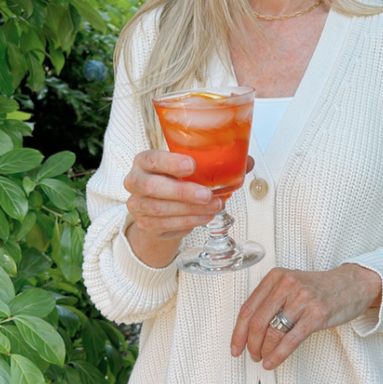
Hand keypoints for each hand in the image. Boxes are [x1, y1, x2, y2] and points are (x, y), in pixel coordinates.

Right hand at [123, 151, 254, 267]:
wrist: (160, 209)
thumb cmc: (176, 181)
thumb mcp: (192, 169)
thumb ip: (217, 162)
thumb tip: (247, 161)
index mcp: (145, 161)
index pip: (151, 158)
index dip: (170, 162)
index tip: (192, 165)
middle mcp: (135, 181)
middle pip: (152, 186)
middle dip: (182, 191)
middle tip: (207, 194)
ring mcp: (137, 204)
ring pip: (160, 209)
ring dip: (190, 209)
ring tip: (214, 206)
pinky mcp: (144, 224)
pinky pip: (166, 224)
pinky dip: (189, 221)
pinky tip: (205, 216)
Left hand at [230, 263, 381, 369]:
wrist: (351, 284)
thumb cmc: (319, 288)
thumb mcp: (291, 285)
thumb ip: (270, 301)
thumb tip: (248, 330)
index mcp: (276, 276)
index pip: (248, 307)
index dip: (238, 332)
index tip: (235, 346)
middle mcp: (287, 285)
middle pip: (257, 321)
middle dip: (250, 344)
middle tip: (251, 354)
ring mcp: (303, 299)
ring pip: (272, 332)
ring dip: (264, 351)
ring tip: (263, 358)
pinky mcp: (317, 314)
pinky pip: (291, 340)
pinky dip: (278, 355)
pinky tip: (272, 362)